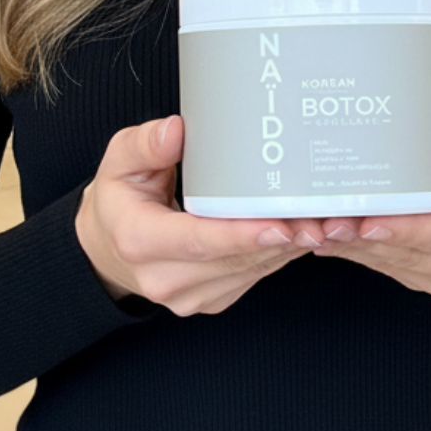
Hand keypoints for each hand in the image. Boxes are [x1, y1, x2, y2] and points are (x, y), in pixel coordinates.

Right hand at [74, 115, 324, 315]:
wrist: (107, 245)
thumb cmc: (119, 196)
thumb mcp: (118, 160)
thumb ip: (144, 144)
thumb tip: (175, 131)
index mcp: (139, 241)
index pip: (197, 241)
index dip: (241, 234)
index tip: (279, 225)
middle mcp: (164, 278)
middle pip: (233, 259)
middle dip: (280, 239)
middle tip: (321, 217)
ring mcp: (189, 296)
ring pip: (249, 271)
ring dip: (286, 249)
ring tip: (323, 221)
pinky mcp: (210, 299)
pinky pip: (251, 277)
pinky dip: (277, 255)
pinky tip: (300, 231)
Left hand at [312, 126, 430, 298]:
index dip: (402, 229)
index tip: (368, 222)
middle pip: (406, 251)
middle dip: (362, 237)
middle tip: (324, 218)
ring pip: (389, 262)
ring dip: (351, 246)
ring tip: (314, 225)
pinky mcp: (423, 278)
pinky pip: (384, 266)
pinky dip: (354, 251)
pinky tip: (323, 236)